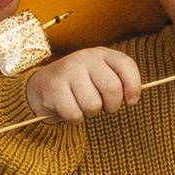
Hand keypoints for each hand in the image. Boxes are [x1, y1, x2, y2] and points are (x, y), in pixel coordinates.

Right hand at [26, 46, 141, 123]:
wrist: (41, 87)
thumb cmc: (79, 85)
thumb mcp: (100, 76)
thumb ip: (119, 82)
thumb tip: (132, 99)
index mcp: (100, 54)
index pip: (126, 66)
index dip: (133, 87)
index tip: (131, 101)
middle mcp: (84, 58)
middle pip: (112, 88)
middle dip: (111, 106)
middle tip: (101, 106)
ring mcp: (68, 71)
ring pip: (93, 105)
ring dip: (90, 113)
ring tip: (81, 105)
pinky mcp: (54, 88)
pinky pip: (75, 114)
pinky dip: (74, 119)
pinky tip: (67, 110)